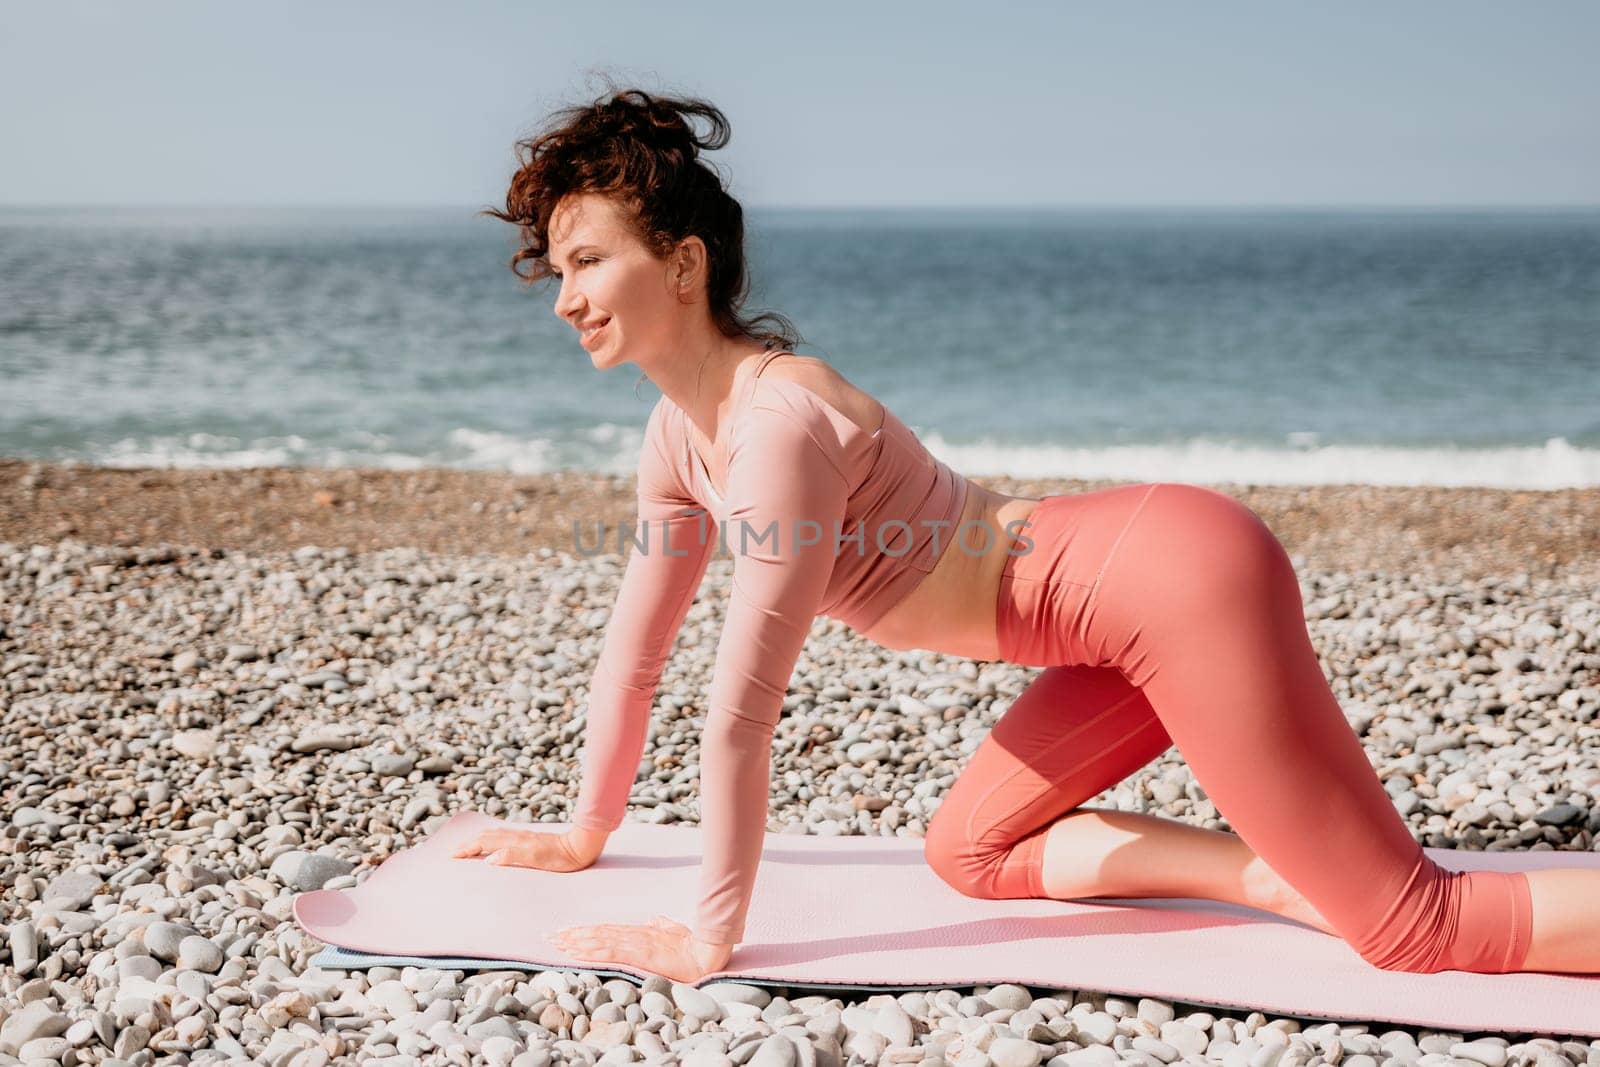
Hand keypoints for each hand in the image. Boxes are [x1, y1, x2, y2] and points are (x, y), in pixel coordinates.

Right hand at [451, 827, 592, 871]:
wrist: (580, 846)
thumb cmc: (561, 857)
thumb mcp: (537, 859)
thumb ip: (513, 856)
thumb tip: (489, 858)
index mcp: (515, 842)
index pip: (484, 843)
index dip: (468, 848)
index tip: (453, 855)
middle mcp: (516, 836)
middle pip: (486, 836)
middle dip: (469, 842)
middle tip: (454, 851)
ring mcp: (523, 836)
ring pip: (494, 834)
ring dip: (479, 839)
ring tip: (469, 845)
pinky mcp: (530, 839)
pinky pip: (504, 835)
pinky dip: (491, 838)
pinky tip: (495, 841)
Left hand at [548, 915, 734, 982]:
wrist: (704, 954)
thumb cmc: (691, 946)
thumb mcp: (673, 933)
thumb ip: (663, 925)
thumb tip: (654, 919)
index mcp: (639, 933)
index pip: (606, 931)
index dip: (585, 932)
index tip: (566, 933)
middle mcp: (632, 935)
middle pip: (596, 934)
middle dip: (571, 936)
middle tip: (549, 937)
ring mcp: (634, 943)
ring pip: (597, 940)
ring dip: (574, 942)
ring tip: (555, 943)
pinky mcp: (638, 954)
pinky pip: (608, 952)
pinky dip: (589, 951)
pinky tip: (576, 951)